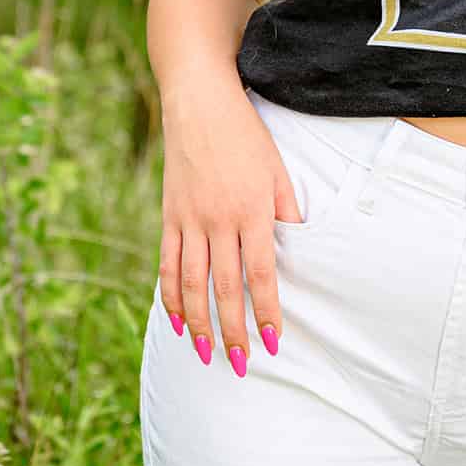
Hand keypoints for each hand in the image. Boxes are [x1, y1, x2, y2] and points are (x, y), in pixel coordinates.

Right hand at [157, 82, 302, 375]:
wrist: (198, 100)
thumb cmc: (245, 134)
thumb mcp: (277, 168)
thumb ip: (286, 211)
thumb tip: (297, 249)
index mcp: (252, 209)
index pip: (260, 274)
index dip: (266, 312)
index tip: (273, 343)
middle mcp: (218, 219)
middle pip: (225, 288)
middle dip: (233, 331)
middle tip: (242, 365)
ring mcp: (189, 219)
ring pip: (192, 284)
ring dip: (198, 323)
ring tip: (206, 354)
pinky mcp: (168, 215)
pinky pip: (167, 264)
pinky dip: (170, 296)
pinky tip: (177, 320)